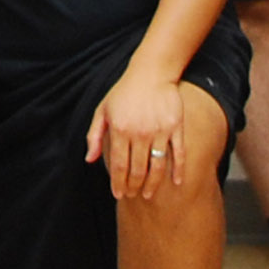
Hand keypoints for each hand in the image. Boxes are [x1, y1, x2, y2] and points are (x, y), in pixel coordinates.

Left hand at [86, 72, 193, 202]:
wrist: (150, 73)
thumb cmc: (124, 93)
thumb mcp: (102, 111)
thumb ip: (94, 136)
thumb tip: (89, 160)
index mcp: (120, 130)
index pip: (118, 164)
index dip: (118, 182)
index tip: (118, 194)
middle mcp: (139, 133)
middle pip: (137, 169)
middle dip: (133, 186)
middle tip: (132, 195)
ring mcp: (160, 131)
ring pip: (157, 166)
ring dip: (152, 184)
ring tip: (147, 195)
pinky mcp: (176, 127)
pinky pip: (179, 154)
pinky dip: (179, 170)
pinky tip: (176, 182)